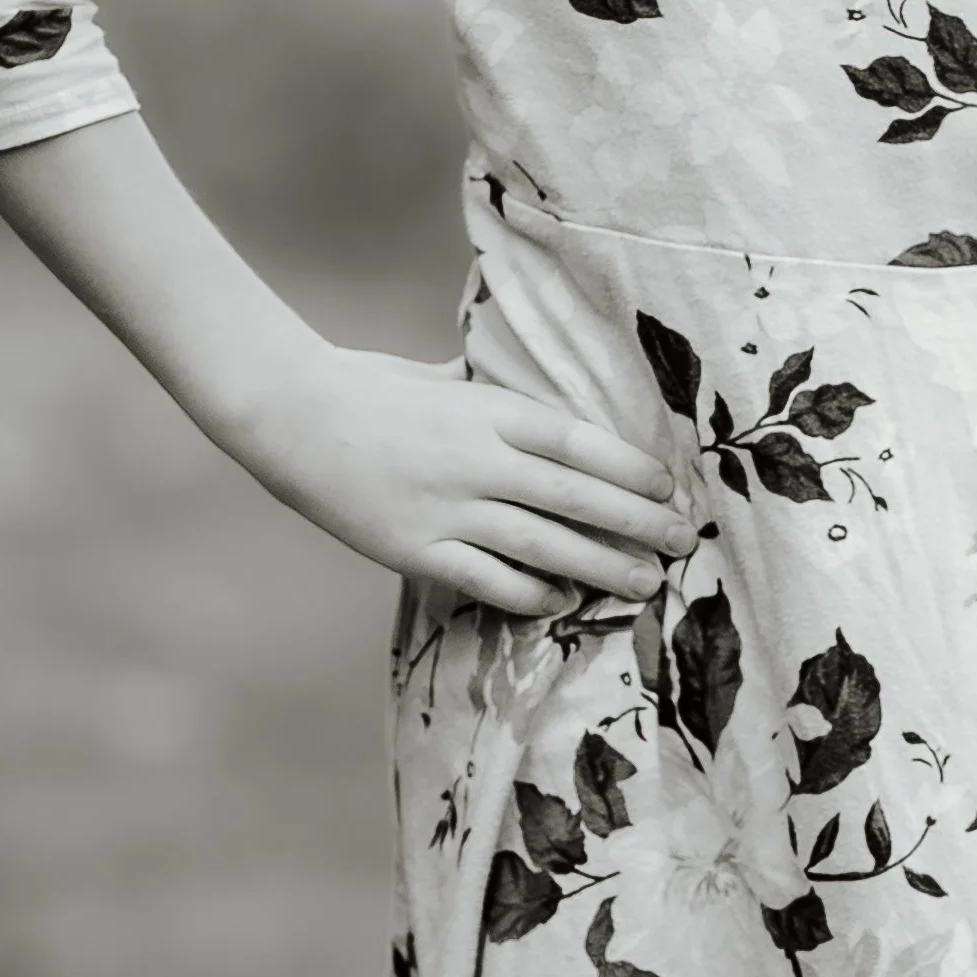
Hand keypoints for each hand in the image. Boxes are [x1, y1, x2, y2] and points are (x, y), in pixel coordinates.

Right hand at [228, 342, 699, 612]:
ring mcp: (450, 508)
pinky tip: (562, 601)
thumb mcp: (440, 375)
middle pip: (577, 497)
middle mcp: (481, 459)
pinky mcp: (417, 549)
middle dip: (638, 523)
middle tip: (682, 541)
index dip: (632, 469)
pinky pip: (487, 579)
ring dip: (602, 566)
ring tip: (646, 582)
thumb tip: (525, 395)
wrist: (294, 416)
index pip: (581, 442)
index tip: (670, 487)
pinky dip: (530, 594)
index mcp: (491, 409)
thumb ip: (485, 390)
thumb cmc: (369, 387)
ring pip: (545, 545)